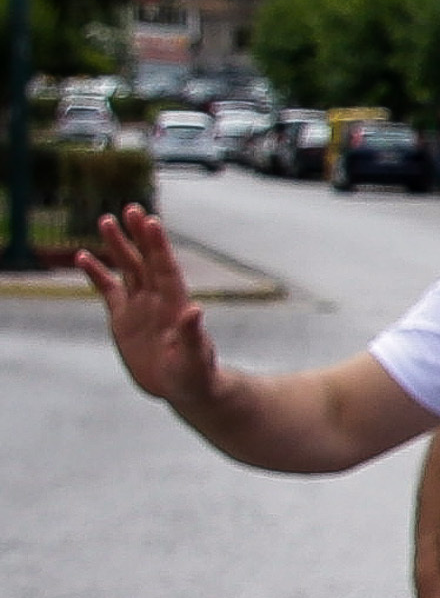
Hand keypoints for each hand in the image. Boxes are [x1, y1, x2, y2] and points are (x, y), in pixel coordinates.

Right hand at [71, 207, 215, 408]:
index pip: (166, 269)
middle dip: (138, 236)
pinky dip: (96, 274)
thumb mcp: (194, 359)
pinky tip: (83, 257)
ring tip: (106, 220)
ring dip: (118, 246)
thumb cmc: (196, 375)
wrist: (185, 388)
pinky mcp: (123, 318)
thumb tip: (195, 311)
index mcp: (176, 305)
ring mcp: (140, 306)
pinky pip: (108, 290)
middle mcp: (158, 299)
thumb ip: (192, 336)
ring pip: (127, 268)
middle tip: (131, 209)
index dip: (158, 246)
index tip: (152, 221)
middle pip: (146, 261)